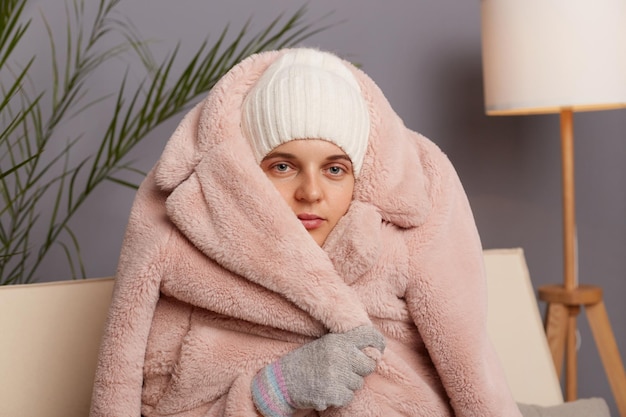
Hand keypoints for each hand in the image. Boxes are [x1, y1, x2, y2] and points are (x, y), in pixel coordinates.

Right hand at [252, 326, 384, 416]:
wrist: (283, 381)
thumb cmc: (307, 361)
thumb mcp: (326, 345)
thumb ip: (348, 346)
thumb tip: (375, 353)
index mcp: (338, 340)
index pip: (368, 336)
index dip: (378, 343)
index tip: (378, 348)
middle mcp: (340, 355)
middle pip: (369, 364)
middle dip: (361, 368)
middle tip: (345, 369)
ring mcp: (337, 375)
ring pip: (359, 383)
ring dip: (348, 383)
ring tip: (331, 378)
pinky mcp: (334, 393)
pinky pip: (349, 396)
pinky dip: (340, 396)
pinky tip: (327, 388)